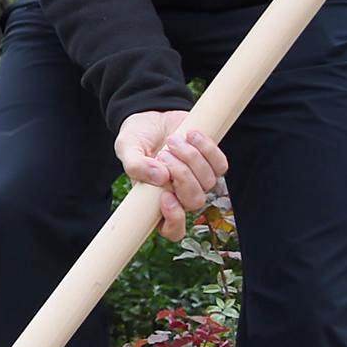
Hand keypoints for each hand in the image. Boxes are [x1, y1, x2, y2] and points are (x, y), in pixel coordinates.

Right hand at [114, 109, 225, 241]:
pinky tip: (191, 134)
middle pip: (194, 202)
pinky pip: (220, 165)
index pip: (172, 230)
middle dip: (183, 177)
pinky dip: (207, 149)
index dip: (174, 220)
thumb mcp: (126, 148)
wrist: (152, 115)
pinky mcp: (211, 163)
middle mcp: (179, 195)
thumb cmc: (136, 138)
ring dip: (191, 157)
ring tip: (172, 139)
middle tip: (163, 155)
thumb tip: (160, 178)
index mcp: (155, 201)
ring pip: (209, 182)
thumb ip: (135, 165)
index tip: (165, 197)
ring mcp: (198, 180)